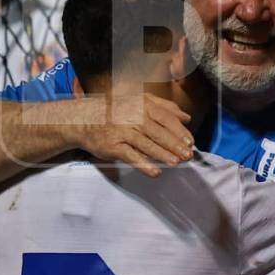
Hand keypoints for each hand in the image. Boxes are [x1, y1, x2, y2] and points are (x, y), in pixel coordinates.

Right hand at [54, 93, 194, 177]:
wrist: (85, 119)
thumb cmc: (117, 111)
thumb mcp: (140, 102)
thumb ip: (164, 107)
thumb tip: (186, 116)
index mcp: (142, 105)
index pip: (165, 117)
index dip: (179, 130)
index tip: (190, 141)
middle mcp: (133, 116)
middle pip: (158, 131)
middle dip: (174, 144)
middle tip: (188, 154)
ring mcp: (122, 131)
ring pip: (146, 143)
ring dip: (162, 154)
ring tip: (176, 162)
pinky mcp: (113, 146)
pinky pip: (130, 156)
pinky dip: (143, 164)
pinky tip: (155, 172)